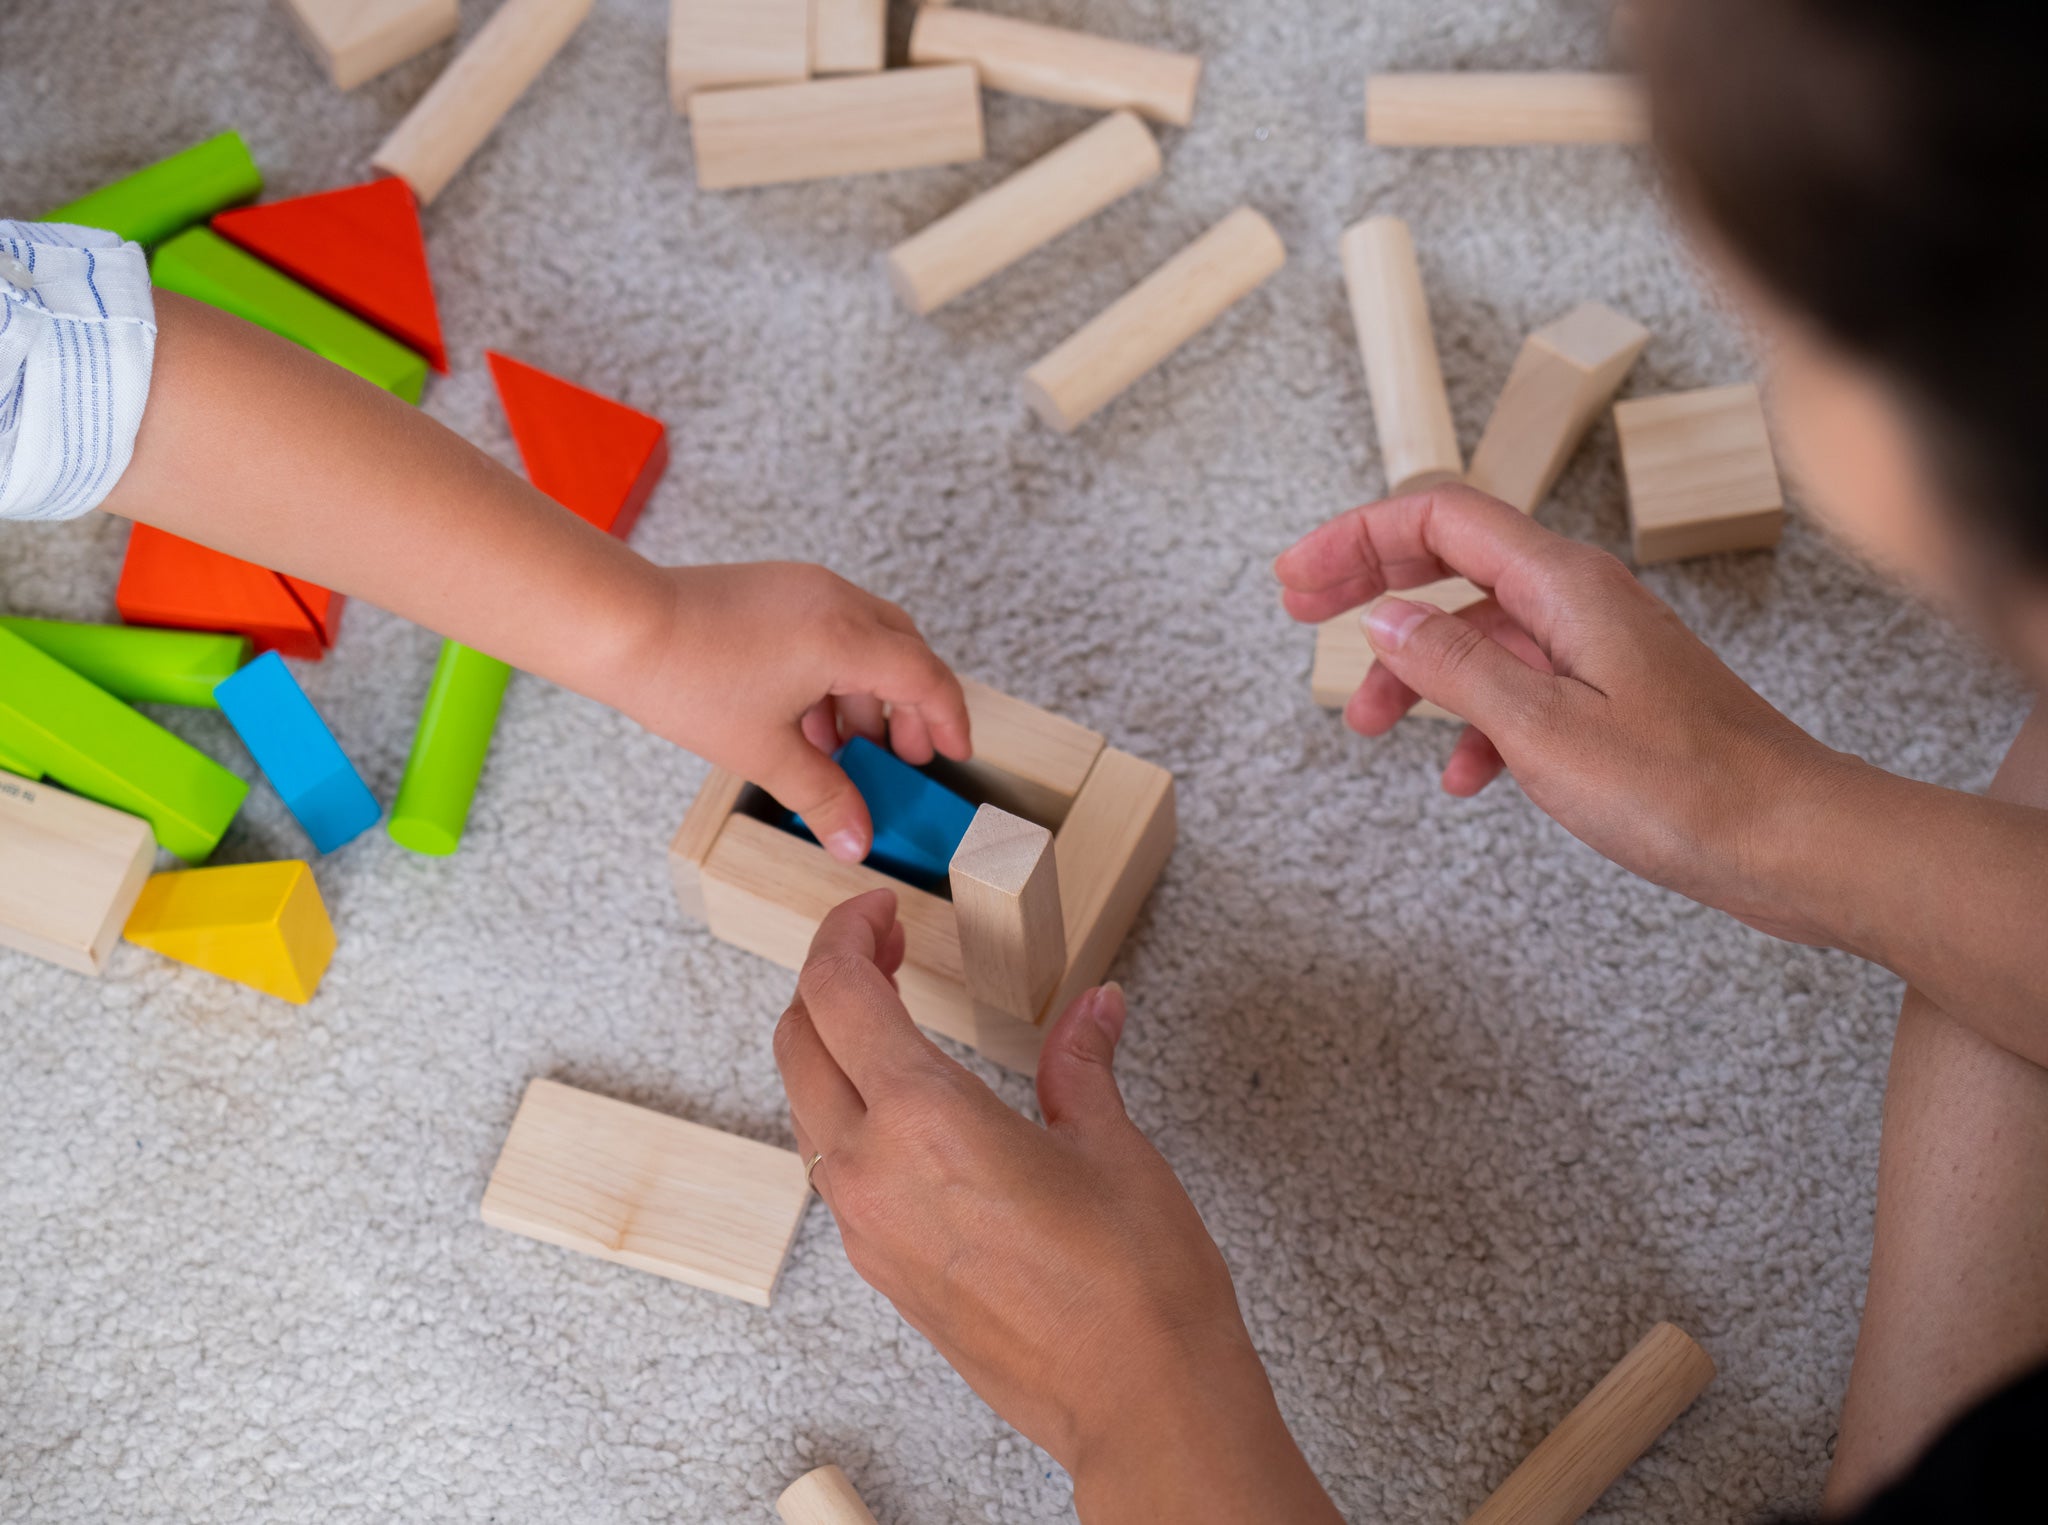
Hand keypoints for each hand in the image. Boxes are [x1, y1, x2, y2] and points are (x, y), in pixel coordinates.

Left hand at [618, 563, 972, 862]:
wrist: (620, 624)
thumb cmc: (686, 675)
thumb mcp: (764, 751)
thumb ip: (822, 796)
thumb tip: (856, 840)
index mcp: (845, 637)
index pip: (925, 677)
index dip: (947, 719)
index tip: (954, 752)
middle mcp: (835, 601)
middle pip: (904, 651)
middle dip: (911, 707)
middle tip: (906, 755)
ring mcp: (805, 588)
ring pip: (867, 638)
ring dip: (869, 692)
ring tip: (847, 748)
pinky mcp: (777, 588)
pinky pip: (831, 627)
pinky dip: (836, 672)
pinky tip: (808, 719)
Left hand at [773, 892, 1341, 1523]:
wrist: (1141, 1405)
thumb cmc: (1138, 1286)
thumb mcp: (1112, 1145)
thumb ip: (1080, 1064)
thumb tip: (1092, 1012)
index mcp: (924, 1121)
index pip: (837, 994)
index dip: (845, 934)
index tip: (879, 911)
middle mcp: (873, 1174)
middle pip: (798, 1044)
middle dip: (829, 982)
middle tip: (884, 949)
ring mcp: (869, 1229)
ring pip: (810, 1110)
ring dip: (834, 1050)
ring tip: (896, 1020)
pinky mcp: (885, 1271)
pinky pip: (838, 1170)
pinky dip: (854, 1115)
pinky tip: (915, 1107)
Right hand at [1276, 485, 1853, 941]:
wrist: (1792, 840)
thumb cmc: (1687, 788)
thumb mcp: (1541, 728)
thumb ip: (1453, 666)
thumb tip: (1384, 620)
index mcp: (1563, 584)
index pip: (1437, 519)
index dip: (1355, 539)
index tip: (1296, 582)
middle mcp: (1580, 599)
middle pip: (1450, 561)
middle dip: (1370, 586)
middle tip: (1302, 617)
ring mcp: (1598, 646)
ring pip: (1478, 632)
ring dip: (1415, 671)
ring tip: (1372, 728)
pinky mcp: (1613, 696)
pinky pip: (1519, 685)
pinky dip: (1474, 720)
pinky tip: (1464, 776)